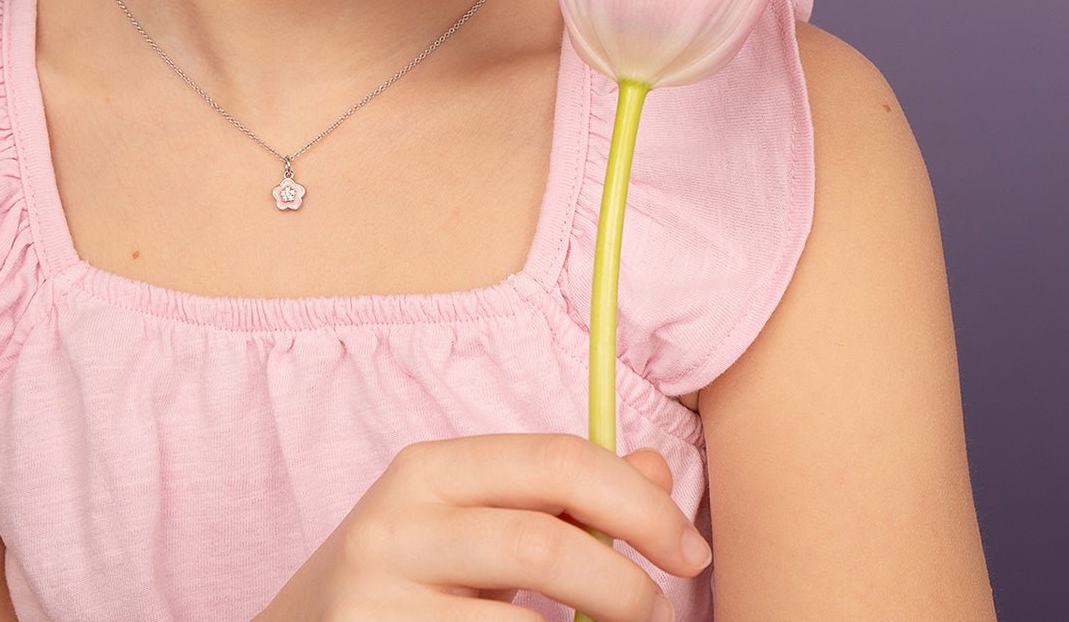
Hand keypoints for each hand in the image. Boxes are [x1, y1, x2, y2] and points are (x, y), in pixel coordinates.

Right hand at [255, 432, 709, 620]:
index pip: (557, 461)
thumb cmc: (407, 577)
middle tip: (659, 615)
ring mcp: (379, 604)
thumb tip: (655, 470)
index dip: (640, 505)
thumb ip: (556, 494)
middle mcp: (396, 527)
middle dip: (629, 588)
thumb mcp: (470, 519)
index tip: (689, 549)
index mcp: (427, 470)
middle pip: (548, 544)